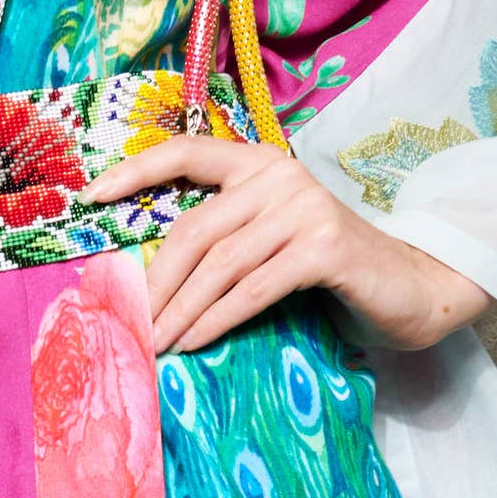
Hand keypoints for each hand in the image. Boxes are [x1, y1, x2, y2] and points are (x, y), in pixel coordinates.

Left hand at [82, 134, 491, 358]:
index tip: (88, 198)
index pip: (185, 152)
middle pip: (194, 230)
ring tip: (155, 344)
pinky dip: (216, 321)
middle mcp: (280, 175)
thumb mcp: (270, 238)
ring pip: (219, 266)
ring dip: (179, 312)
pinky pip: (251, 290)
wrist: (408, 287)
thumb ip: (226, 234)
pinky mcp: (324, 248)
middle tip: (129, 323)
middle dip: (154, 283)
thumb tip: (149, 274)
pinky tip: (194, 343)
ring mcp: (304, 208)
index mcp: (260, 163)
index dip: (134, 173)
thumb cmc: (328, 268)